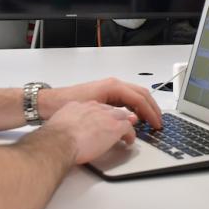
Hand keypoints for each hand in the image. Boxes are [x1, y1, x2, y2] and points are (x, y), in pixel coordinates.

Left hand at [40, 78, 162, 128]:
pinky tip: (135, 118)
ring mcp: (109, 88)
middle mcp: (113, 85)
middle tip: (159, 123)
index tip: (157, 124)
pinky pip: (127, 99)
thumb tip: (132, 122)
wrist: (49, 104)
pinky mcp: (105, 94)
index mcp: (113, 86)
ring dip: (145, 107)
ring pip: (135, 96)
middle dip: (152, 108)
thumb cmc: (69, 105)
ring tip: (150, 121)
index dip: (151, 112)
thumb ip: (116, 116)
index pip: (140, 98)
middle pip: (141, 94)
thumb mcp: (96, 111)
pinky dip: (135, 107)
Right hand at [44, 101, 136, 163]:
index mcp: (79, 106)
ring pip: (122, 116)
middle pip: (111, 109)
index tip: (102, 122)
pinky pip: (128, 128)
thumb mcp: (57, 123)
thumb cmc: (54, 137)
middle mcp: (94, 108)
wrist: (59, 141)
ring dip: (125, 124)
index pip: (96, 108)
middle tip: (117, 126)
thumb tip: (63, 132)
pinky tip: (129, 141)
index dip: (101, 116)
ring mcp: (106, 116)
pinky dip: (130, 135)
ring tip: (126, 133)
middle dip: (115, 117)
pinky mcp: (115, 127)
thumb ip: (65, 123)